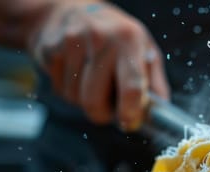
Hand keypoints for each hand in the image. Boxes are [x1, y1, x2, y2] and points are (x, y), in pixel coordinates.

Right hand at [28, 1, 168, 130]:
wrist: (70, 9)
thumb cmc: (116, 35)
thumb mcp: (144, 49)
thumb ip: (154, 82)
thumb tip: (160, 114)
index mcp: (128, 39)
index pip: (131, 87)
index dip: (130, 113)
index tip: (129, 123)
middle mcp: (99, 38)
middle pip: (95, 101)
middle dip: (103, 114)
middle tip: (110, 109)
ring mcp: (71, 43)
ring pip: (76, 99)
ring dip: (85, 101)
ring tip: (93, 82)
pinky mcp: (50, 50)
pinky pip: (60, 90)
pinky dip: (70, 90)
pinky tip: (76, 73)